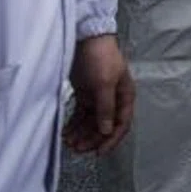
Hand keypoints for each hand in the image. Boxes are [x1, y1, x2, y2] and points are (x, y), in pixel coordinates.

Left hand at [65, 34, 135, 155]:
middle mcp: (113, 99)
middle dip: (91, 139)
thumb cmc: (100, 58)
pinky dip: (74, 124)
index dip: (111, 140)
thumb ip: (106, 108)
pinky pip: (81, 115)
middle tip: (77, 149)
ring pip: (91, 122)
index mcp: (124, 96)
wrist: (86, 38)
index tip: (98, 153)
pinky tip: (65, 132)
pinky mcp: (85, 94)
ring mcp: (98, 97)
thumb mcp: (104, 83)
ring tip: (68, 142)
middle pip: (104, 126)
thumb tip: (106, 131)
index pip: (121, 124)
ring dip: (81, 133)